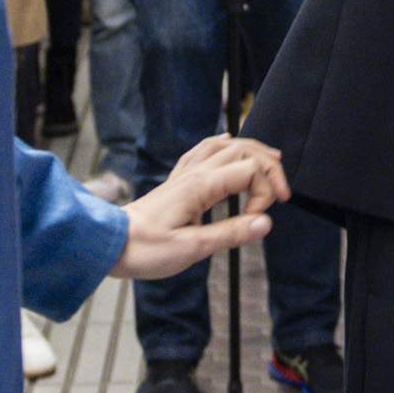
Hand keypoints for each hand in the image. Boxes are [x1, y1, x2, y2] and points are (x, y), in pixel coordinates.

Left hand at [112, 133, 291, 280]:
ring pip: (224, 146)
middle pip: (243, 150)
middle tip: (282, 193)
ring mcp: (185, 174)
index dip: (265, 192)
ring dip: (251, 150)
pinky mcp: (178, 181)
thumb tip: (266, 223)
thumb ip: (231, 234)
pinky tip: (227, 142)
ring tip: (273, 160)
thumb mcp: (192, 249)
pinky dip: (222, 144)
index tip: (258, 220)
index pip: (250, 171)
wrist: (110, 245)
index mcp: (202, 186)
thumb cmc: (146, 250)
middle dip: (269, 167)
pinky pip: (202, 151)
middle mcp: (195, 173)